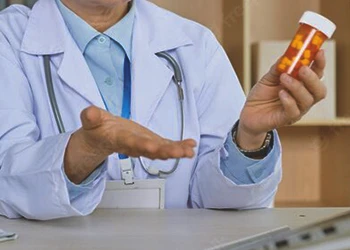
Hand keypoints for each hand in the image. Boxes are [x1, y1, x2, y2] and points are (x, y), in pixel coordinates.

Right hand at [64, 106, 195, 183]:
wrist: (103, 138)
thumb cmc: (99, 129)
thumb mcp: (91, 121)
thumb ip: (91, 117)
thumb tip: (89, 112)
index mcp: (121, 140)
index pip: (132, 144)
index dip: (143, 146)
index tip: (154, 148)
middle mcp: (135, 146)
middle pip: (152, 151)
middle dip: (167, 152)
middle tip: (181, 152)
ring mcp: (145, 146)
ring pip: (162, 151)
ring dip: (177, 151)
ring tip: (190, 150)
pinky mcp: (152, 144)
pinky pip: (166, 146)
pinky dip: (179, 146)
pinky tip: (190, 145)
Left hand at [237, 50, 326, 149]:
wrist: (249, 113)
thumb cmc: (262, 95)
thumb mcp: (269, 78)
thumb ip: (278, 68)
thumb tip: (288, 54)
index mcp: (302, 86)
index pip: (317, 75)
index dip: (320, 64)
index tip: (319, 52)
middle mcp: (303, 99)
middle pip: (319, 90)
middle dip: (313, 78)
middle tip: (303, 68)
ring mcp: (296, 110)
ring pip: (307, 100)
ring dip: (297, 87)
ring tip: (284, 78)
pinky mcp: (286, 119)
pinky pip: (294, 112)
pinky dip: (289, 101)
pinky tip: (281, 93)